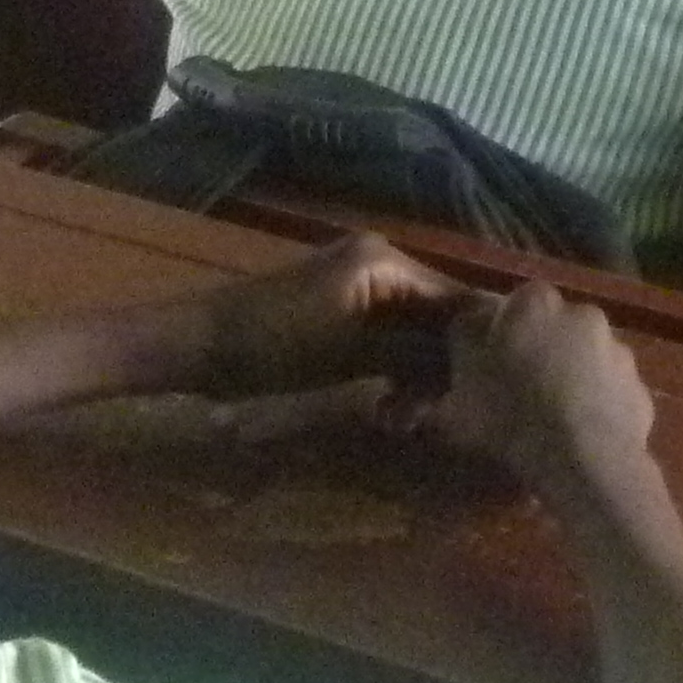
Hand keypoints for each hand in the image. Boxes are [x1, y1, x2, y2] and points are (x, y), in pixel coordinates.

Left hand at [198, 234, 467, 398]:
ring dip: (415, 377)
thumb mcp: (349, 352)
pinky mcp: (342, 311)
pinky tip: (388, 409)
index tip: (480, 395)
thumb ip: (412, 353)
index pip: (455, 300)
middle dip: (440, 369)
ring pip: (412, 334)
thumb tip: (472, 363)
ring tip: (402, 421)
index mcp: (385, 262)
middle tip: (430, 420)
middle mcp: (380, 263)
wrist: (202, 343)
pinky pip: (385, 338)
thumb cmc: (273, 343)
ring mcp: (358, 286)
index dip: (473, 346)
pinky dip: (391, 371)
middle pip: (436, 318)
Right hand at [429, 285, 656, 499]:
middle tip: (522, 394)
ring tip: (553, 423)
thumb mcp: (461, 382)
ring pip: (588, 362)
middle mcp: (584, 315)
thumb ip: (464, 342)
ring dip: (574, 381)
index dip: (501, 337)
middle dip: (543, 355)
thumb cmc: (510, 414)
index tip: (490, 368)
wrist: (582, 462)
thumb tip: (472, 325)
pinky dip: (599, 410)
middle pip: (556, 331)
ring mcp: (620, 354)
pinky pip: (612, 396)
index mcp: (537, 302)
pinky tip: (581, 440)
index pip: (514, 306)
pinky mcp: (641, 393)